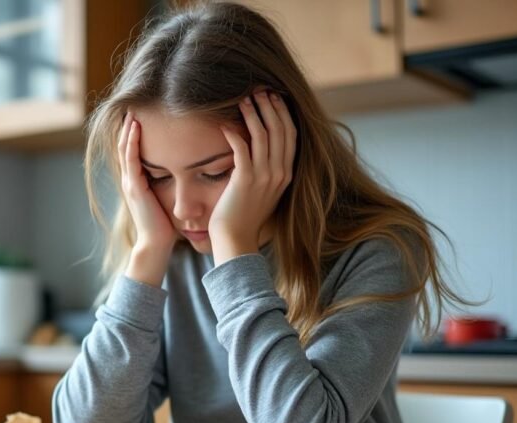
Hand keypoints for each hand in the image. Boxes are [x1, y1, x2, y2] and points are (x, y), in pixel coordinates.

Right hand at [117, 113, 175, 285]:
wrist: (156, 245)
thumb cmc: (164, 226)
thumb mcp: (165, 200)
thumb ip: (169, 185)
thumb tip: (183, 171)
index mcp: (137, 182)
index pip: (133, 151)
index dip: (134, 134)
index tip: (141, 114)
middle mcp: (130, 180)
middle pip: (125, 145)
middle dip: (128, 126)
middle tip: (132, 104)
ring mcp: (130, 183)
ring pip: (124, 148)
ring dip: (127, 128)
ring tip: (131, 109)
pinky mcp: (135, 188)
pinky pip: (131, 159)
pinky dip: (132, 142)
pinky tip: (135, 127)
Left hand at [209, 91, 296, 264]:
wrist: (236, 238)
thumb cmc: (244, 214)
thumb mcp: (263, 189)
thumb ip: (267, 169)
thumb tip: (261, 147)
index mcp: (286, 174)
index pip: (290, 135)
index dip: (283, 114)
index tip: (274, 98)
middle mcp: (279, 173)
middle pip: (280, 130)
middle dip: (270, 107)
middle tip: (259, 90)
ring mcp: (264, 176)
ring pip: (263, 135)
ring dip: (253, 114)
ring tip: (243, 99)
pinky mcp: (245, 179)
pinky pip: (242, 148)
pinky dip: (234, 132)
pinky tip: (225, 124)